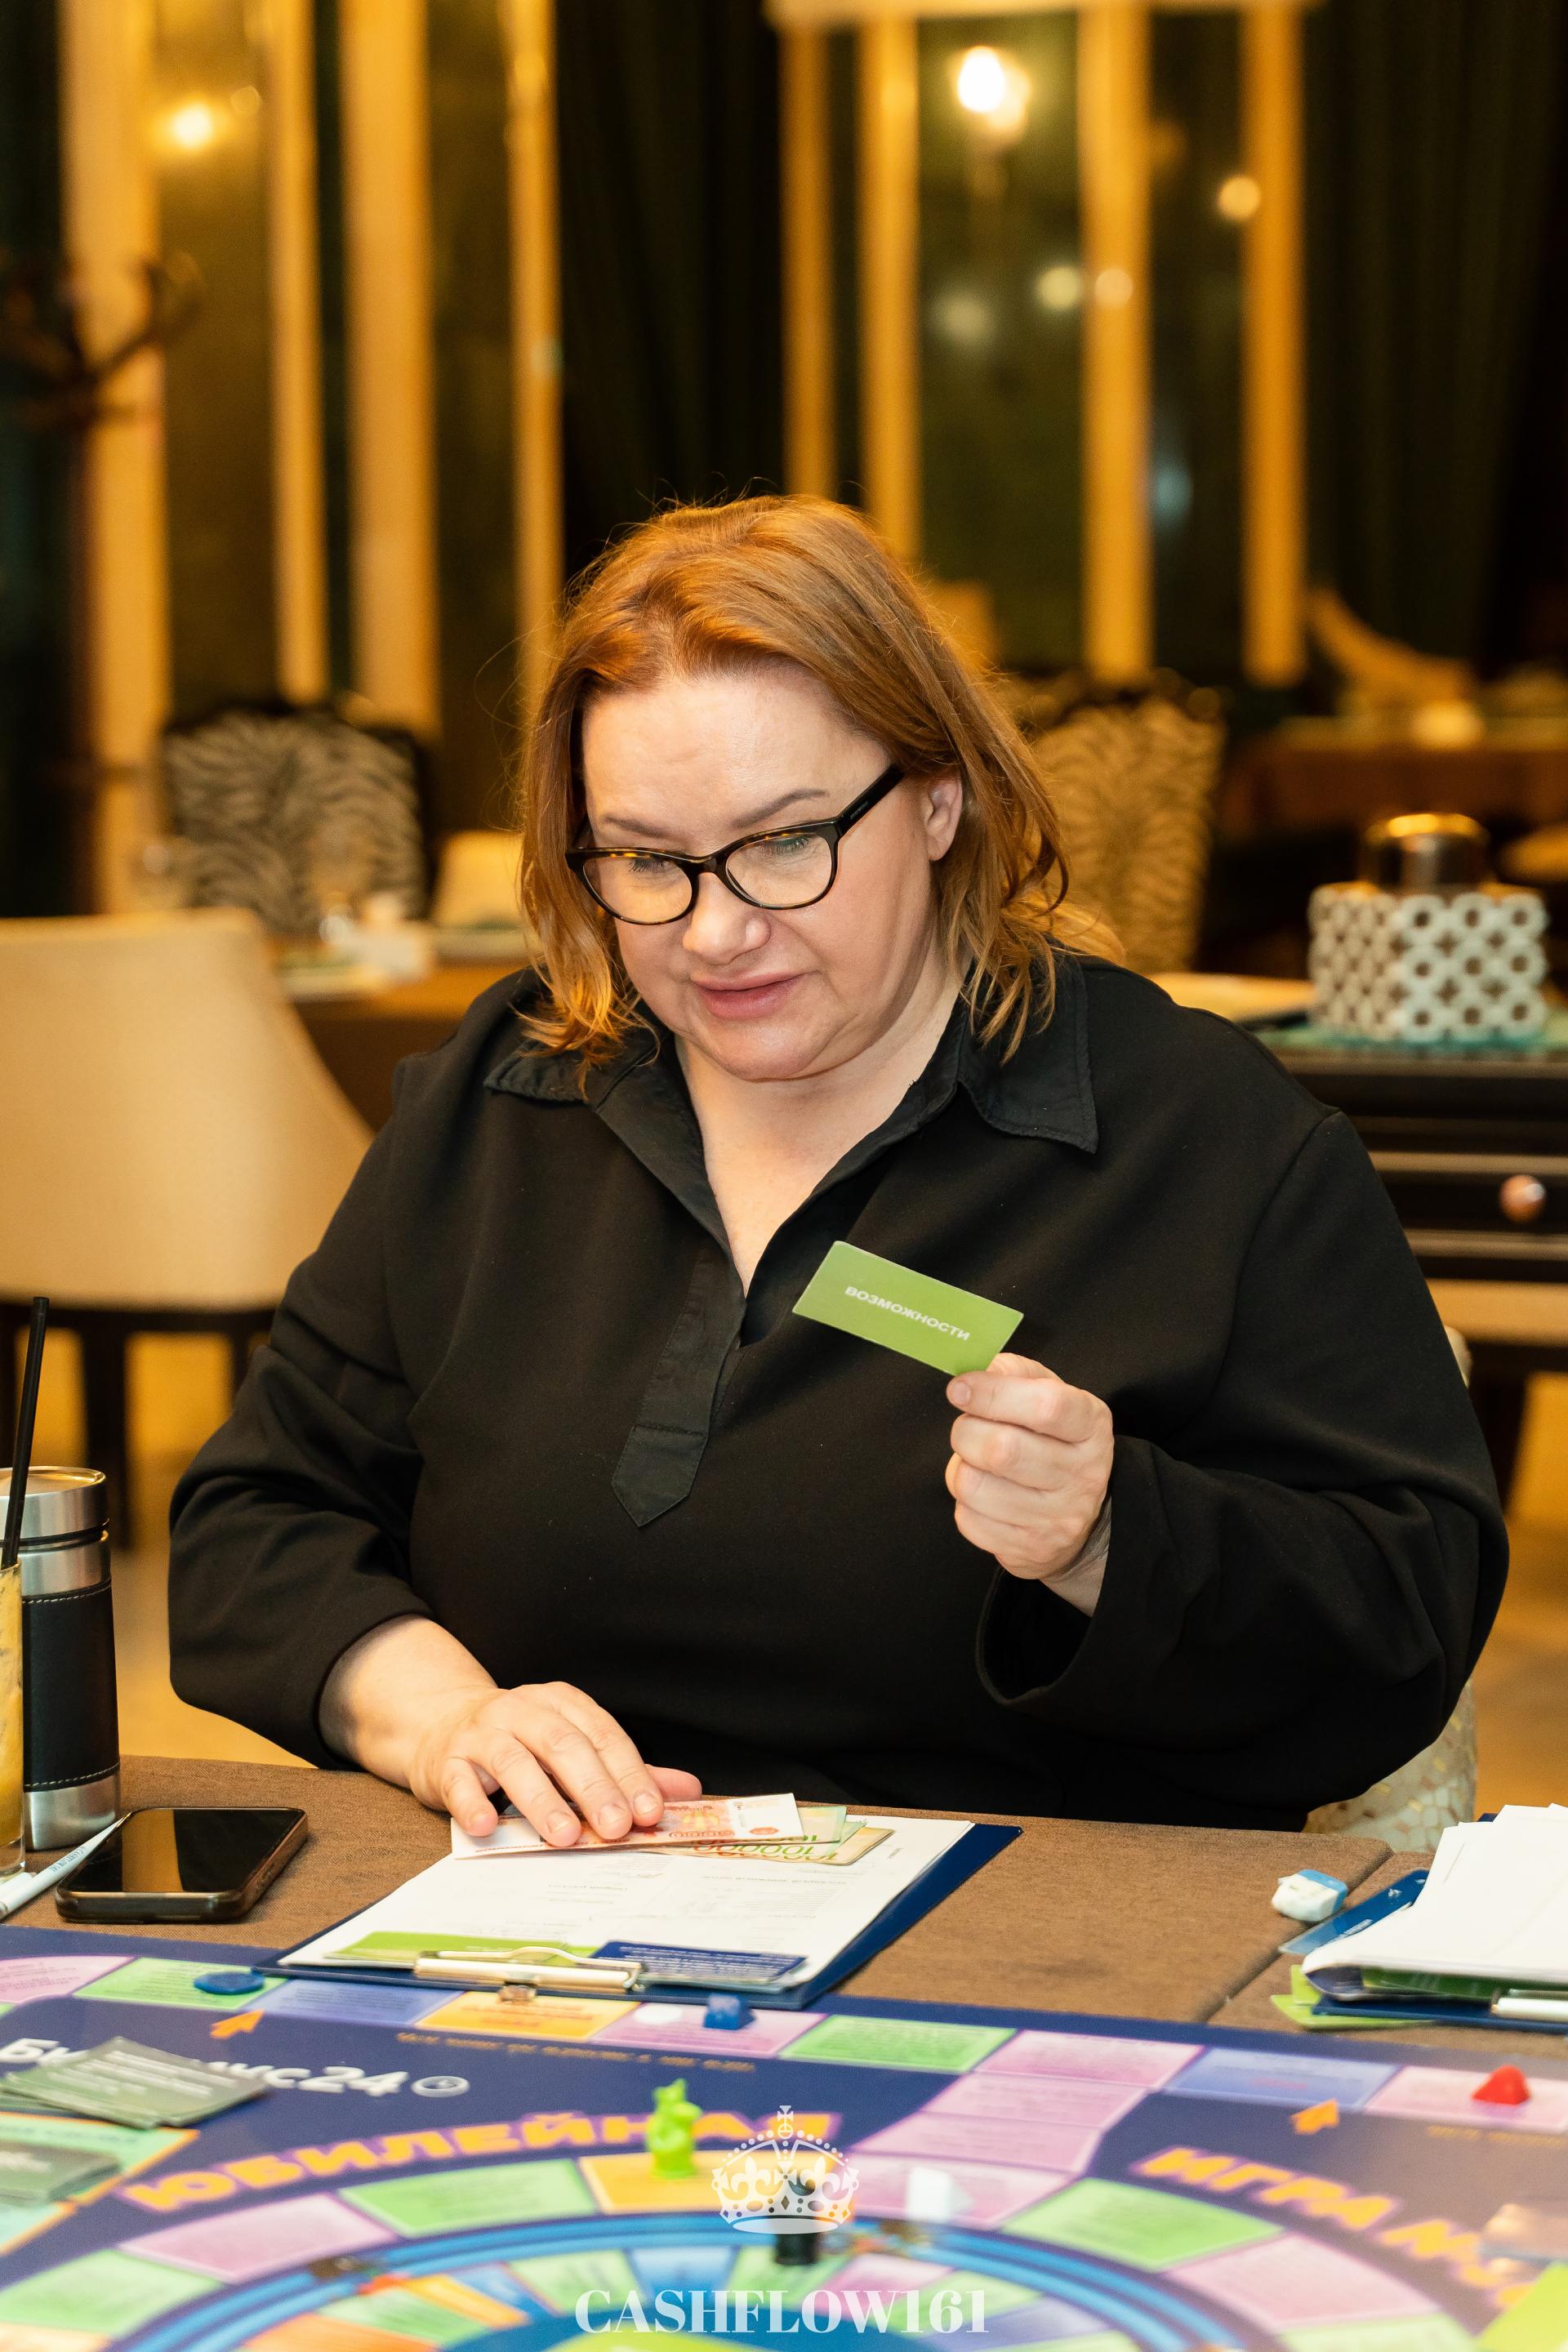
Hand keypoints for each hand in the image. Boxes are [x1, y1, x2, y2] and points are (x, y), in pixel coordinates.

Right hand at [409, 1679, 702, 1846]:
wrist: (443, 1724)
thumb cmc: (521, 1743)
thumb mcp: (574, 1747)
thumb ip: (624, 1769)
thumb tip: (686, 1791)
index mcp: (562, 1704)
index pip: (602, 1735)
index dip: (628, 1773)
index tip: (649, 1811)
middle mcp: (523, 1711)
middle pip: (563, 1745)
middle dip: (593, 1787)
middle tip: (615, 1827)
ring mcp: (482, 1734)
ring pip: (513, 1761)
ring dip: (541, 1799)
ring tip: (563, 1835)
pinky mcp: (446, 1760)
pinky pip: (459, 1780)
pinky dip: (473, 1802)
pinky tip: (488, 1827)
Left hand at [944, 1352, 1112, 1581]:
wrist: (1079, 1518)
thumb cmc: (1053, 1442)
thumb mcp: (1050, 1396)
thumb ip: (1015, 1373)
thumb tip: (977, 1371)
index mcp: (1091, 1427)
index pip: (1046, 1405)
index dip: (993, 1393)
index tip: (960, 1389)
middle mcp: (1083, 1475)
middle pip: (1001, 1449)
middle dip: (966, 1431)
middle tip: (967, 1427)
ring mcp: (1058, 1519)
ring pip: (974, 1485)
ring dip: (960, 1467)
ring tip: (976, 1463)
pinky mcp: (1030, 1549)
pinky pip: (967, 1519)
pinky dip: (963, 1502)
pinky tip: (985, 1493)